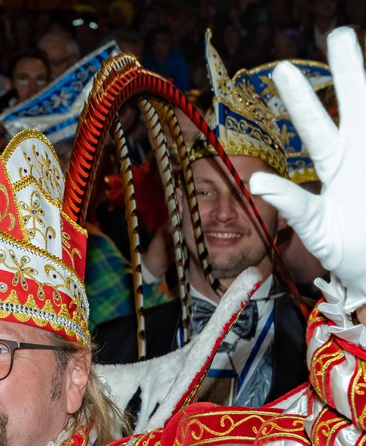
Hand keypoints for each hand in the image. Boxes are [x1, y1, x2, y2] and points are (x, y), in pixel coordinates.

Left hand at [249, 28, 365, 293]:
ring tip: (351, 46)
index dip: (300, 97)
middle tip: (339, 33)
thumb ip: (292, 203)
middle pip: (356, 103)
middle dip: (350, 68)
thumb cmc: (344, 246)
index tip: (281, 69)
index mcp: (335, 162)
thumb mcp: (313, 227)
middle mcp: (360, 151)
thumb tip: (256, 182)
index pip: (314, 123)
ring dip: (365, 86)